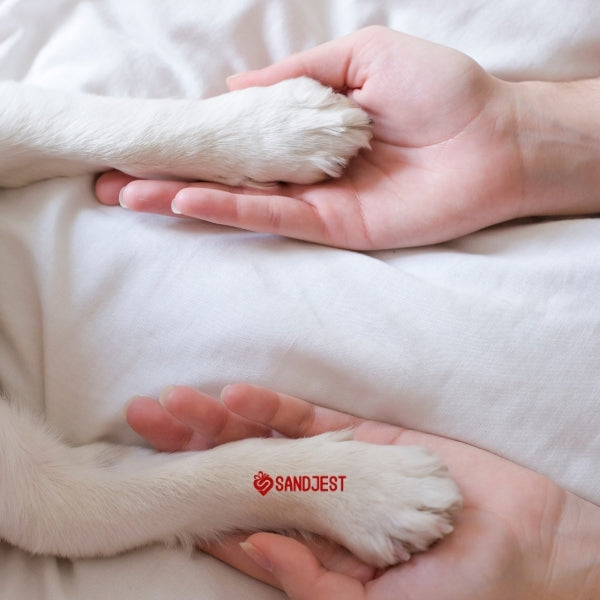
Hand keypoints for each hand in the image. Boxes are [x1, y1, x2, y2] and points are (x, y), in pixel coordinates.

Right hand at [96, 26, 525, 248]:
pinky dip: (227, 209)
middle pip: (226, 173)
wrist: (494, 138)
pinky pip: (272, 216)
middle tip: (114, 180)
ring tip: (128, 194)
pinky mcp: (333, 225)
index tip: (147, 137)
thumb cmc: (439, 90)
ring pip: (238, 200)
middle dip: (170, 175)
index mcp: (309, 124)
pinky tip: (184, 201)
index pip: (237, 133)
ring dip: (182, 197)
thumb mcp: (361, 57)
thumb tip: (235, 89)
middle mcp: (304, 166)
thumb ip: (296, 75)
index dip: (193, 136)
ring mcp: (316, 199)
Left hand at [126, 384, 599, 598]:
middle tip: (146, 421)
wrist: (520, 539)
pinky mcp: (358, 436)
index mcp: (308, 546)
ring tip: (177, 403)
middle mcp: (309, 502)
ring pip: (263, 439)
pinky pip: (309, 420)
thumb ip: (315, 583)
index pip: (236, 522)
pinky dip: (273, 409)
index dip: (194, 502)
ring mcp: (331, 465)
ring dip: (220, 421)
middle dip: (191, 448)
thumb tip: (252, 548)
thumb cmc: (456, 590)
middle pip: (238, 471)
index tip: (152, 480)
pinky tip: (238, 396)